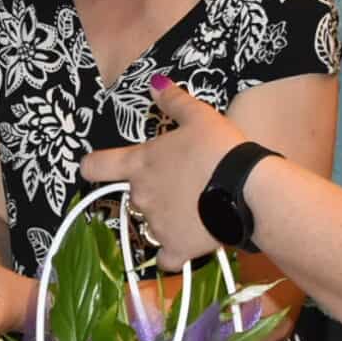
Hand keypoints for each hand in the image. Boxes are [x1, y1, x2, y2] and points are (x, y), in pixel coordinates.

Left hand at [77, 78, 249, 269]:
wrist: (247, 191)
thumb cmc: (219, 149)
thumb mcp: (199, 116)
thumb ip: (173, 101)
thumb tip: (154, 83)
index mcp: (139, 164)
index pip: (96, 166)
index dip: (94, 166)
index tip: (95, 168)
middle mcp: (140, 196)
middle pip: (134, 195)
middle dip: (154, 190)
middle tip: (184, 183)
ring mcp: (156, 225)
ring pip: (152, 223)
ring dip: (167, 217)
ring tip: (197, 207)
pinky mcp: (176, 248)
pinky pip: (166, 257)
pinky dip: (175, 251)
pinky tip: (190, 241)